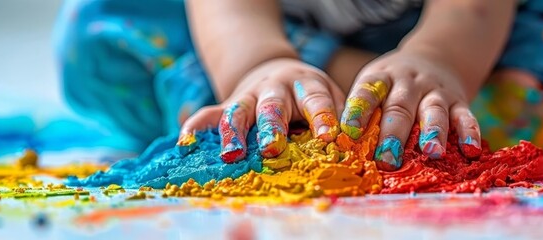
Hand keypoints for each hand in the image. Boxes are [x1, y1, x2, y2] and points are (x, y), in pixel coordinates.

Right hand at [178, 58, 344, 162]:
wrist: (275, 72)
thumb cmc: (310, 96)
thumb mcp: (330, 98)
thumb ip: (338, 120)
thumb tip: (356, 150)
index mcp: (307, 86)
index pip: (316, 100)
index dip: (323, 117)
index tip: (328, 137)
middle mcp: (275, 89)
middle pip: (273, 106)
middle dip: (272, 127)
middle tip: (272, 148)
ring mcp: (248, 96)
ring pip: (239, 111)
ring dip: (234, 132)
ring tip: (231, 154)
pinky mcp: (227, 104)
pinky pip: (209, 114)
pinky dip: (197, 126)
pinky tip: (187, 140)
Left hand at [340, 49, 481, 170]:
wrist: (435, 57)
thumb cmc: (393, 84)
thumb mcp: (375, 86)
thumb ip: (364, 113)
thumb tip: (341, 149)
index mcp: (382, 79)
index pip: (368, 92)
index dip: (358, 111)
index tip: (349, 132)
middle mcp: (409, 83)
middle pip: (400, 107)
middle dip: (393, 134)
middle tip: (387, 159)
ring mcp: (435, 91)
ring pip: (433, 110)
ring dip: (433, 132)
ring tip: (431, 152)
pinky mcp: (458, 101)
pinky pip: (465, 116)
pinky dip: (469, 132)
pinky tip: (469, 150)